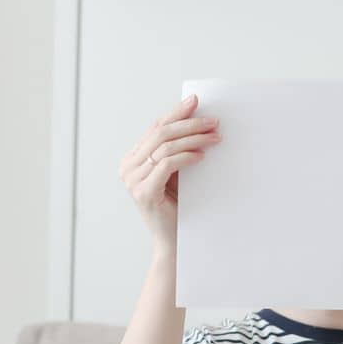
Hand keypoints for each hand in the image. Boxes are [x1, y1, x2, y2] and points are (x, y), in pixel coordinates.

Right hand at [119, 93, 221, 252]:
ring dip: (193, 139)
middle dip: (189, 123)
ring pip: (165, 147)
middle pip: (160, 134)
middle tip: (212, 121)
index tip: (195, 102)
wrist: (173, 242)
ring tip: (214, 137)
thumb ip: (177, 151)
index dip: (176, 113)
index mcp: (132, 159)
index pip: (155, 128)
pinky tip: (202, 155)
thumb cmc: (178, 208)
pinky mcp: (143, 192)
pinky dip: (186, 157)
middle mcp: (128, 167)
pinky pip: (167, 165)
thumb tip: (199, 122)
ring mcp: (132, 180)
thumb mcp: (176, 174)